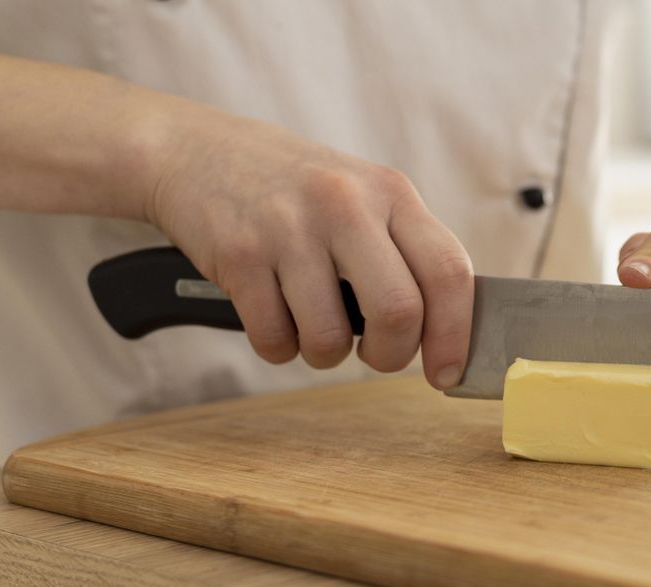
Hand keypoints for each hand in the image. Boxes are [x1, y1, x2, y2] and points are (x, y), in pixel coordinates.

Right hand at [148, 110, 472, 388]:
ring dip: (325, 354)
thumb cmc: (294, 191)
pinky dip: (278, 346)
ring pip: (330, 337)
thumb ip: (405, 253)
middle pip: (399, 312)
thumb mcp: (362, 198)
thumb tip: (447, 334)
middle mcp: (346, 204)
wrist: (193, 150)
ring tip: (313, 327)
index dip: (456, 334)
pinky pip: (274, 339)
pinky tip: (273, 314)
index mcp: (391, 193)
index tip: (448, 372)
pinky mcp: (239, 254)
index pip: (448, 271)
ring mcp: (291, 228)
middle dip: (390, 355)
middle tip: (374, 354)